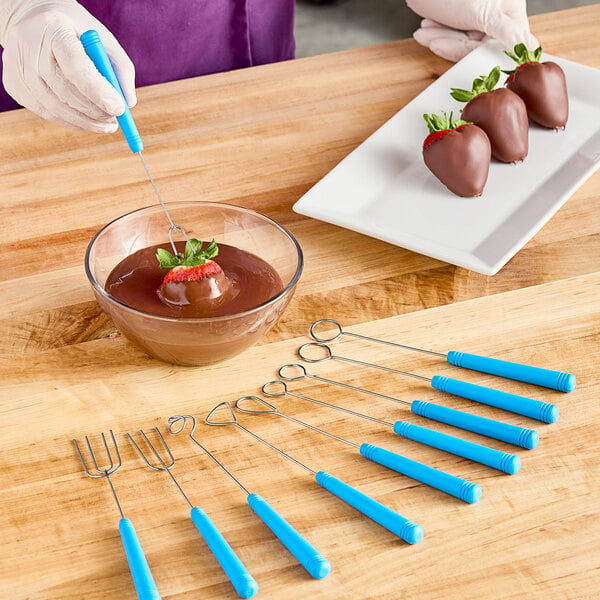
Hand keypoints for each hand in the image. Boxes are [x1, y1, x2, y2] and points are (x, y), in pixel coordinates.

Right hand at [0, 0, 135, 130]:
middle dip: (95, 111)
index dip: (98, 91)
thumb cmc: (76, 32)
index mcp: (54, 28)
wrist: (34, 22)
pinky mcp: (14, 85)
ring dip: (86, 122)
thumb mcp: (103, 40)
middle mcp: (28, 46)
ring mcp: (17, 67)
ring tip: (106, 125)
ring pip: (55, 107)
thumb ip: (120, 69)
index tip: (119, 109)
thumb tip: (128, 103)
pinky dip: (70, 121)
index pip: (76, 66)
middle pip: (65, 90)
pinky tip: (86, 120)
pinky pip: (46, 113)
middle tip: (115, 121)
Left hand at [406, 0, 538, 61]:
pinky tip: (427, 27)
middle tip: (434, 42)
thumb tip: (531, 50)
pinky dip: (436, 33)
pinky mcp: (460, 20)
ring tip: (425, 31)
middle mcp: (497, 17)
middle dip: (451, 44)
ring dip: (440, 38)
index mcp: (511, 13)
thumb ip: (509, 33)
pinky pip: (451, 37)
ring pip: (461, 43)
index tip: (466, 64)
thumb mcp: (485, 13)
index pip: (499, 47)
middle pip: (477, 47)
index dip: (480, 55)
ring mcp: (478, 18)